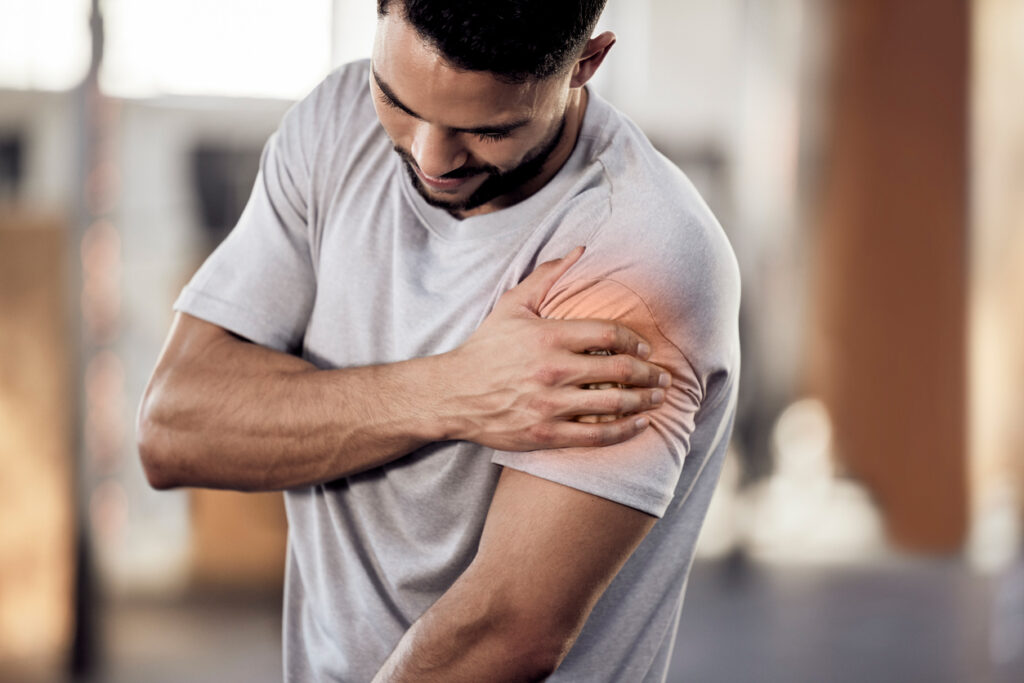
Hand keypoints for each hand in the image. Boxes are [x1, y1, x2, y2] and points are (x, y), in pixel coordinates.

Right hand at [439, 247, 670, 450]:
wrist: (452, 393)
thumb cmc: (485, 348)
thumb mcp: (512, 305)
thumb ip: (547, 276)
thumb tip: (580, 250)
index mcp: (549, 336)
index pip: (610, 334)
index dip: (636, 341)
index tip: (646, 348)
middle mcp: (553, 370)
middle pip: (620, 370)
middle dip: (650, 374)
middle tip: (662, 376)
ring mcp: (550, 404)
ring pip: (614, 404)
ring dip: (644, 402)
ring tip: (656, 398)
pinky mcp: (546, 434)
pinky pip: (597, 436)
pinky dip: (625, 431)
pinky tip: (638, 424)